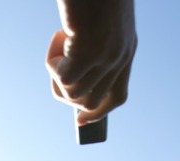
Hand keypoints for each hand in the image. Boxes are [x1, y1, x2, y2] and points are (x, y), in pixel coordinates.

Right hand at [46, 0, 136, 123]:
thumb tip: (70, 83)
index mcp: (127, 49)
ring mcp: (107, 56)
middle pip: (90, 101)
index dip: (98, 113)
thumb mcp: (98, 20)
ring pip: (75, 94)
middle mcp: (120, 56)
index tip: (80, 121)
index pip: (118, 96)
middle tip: (55, 62)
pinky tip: (58, 37)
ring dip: (57, 74)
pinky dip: (52, 63)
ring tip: (59, 43)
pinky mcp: (90, 51)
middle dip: (65, 90)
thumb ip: (92, 45)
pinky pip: (65, 79)